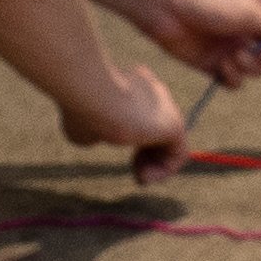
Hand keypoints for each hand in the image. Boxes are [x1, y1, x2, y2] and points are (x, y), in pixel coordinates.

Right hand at [63, 57, 191, 170]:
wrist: (92, 91)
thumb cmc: (82, 105)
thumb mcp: (82, 120)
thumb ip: (93, 127)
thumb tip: (94, 138)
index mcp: (131, 83)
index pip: (140, 112)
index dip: (129, 135)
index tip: (113, 147)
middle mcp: (153, 91)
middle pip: (158, 128)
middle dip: (147, 154)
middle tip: (135, 171)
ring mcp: (166, 107)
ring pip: (170, 142)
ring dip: (155, 165)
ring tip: (140, 177)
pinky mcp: (175, 125)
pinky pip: (178, 154)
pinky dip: (164, 170)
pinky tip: (145, 176)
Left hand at [129, 0, 260, 89]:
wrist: (163, 6)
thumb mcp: (250, 12)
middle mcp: (250, 24)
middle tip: (258, 53)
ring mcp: (233, 44)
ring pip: (258, 69)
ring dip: (249, 67)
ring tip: (232, 56)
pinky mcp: (216, 62)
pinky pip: (236, 80)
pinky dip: (232, 76)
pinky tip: (220, 65)